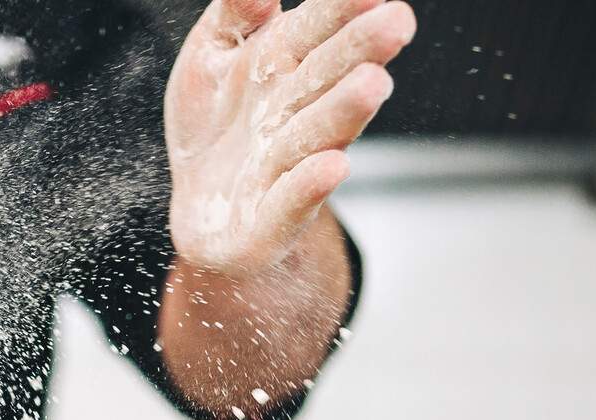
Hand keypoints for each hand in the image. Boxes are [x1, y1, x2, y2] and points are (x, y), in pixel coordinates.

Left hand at [165, 0, 414, 277]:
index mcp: (281, 64)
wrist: (199, 209)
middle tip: (395, 23)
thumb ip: (232, 17)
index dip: (340, 8)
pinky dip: (308, 185)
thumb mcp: (207, 59)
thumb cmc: (213, 126)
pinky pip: (290, 202)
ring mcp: (287, 168)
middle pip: (328, 77)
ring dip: (344, 112)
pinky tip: (332, 166)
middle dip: (359, 51)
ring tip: (370, 86)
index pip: (315, 28)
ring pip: (318, 134)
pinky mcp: (271, 221)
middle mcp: (294, 113)